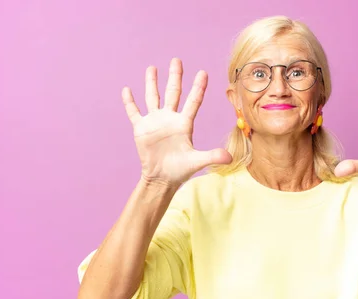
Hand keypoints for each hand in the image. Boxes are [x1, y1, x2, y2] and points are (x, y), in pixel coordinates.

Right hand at [122, 58, 231, 186]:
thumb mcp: (197, 162)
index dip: (198, 87)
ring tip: (152, 68)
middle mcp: (170, 119)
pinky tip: (127, 90)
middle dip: (175, 76)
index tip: (203, 72)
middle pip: (173, 93)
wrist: (161, 178)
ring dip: (152, 83)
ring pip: (153, 97)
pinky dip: (130, 102)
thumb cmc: (180, 170)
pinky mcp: (141, 128)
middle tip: (177, 60)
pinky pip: (134, 112)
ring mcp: (155, 122)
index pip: (193, 101)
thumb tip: (230, 157)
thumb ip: (213, 156)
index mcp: (184, 124)